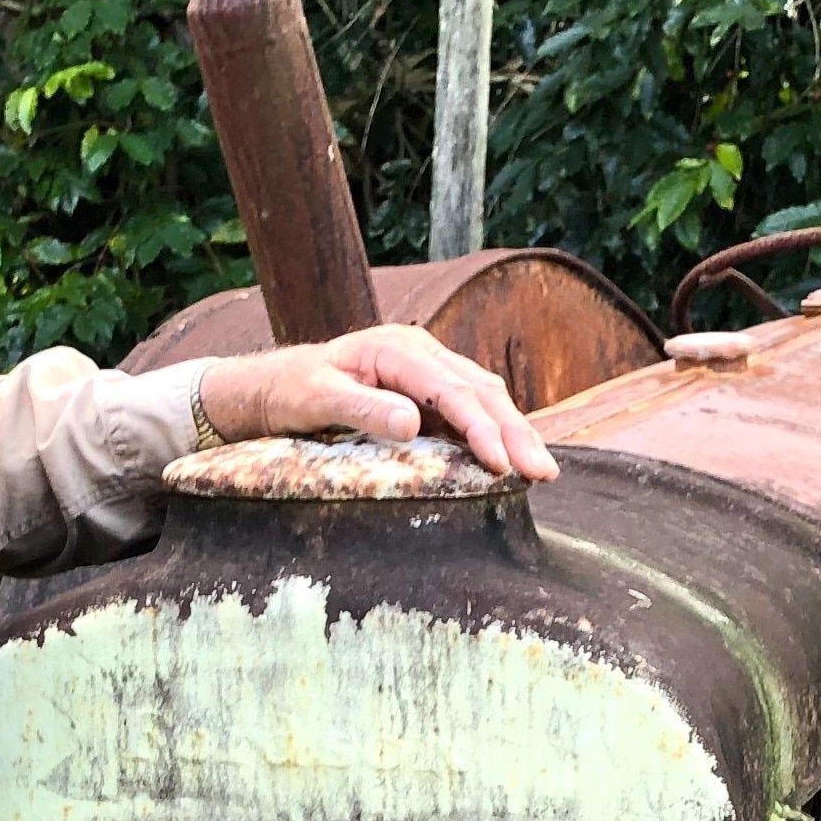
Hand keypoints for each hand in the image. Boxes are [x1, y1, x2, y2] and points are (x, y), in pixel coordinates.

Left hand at [199, 323, 558, 482]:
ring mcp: (428, 370)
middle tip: (543, 472)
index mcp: (397, 348)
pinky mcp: (429, 391)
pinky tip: (515, 457)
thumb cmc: (292, 391)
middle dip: (516, 432)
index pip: (452, 389)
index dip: (480, 427)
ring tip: (542, 469)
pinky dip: (497, 432)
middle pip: (481, 390)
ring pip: (486, 396)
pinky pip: (472, 408)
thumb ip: (362, 408)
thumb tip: (412, 422)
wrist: (277, 385)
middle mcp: (421, 352)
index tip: (500, 463)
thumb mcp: (317, 398)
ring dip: (516, 432)